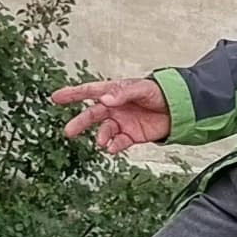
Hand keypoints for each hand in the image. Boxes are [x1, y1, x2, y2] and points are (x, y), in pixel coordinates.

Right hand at [54, 74, 170, 154]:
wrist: (180, 108)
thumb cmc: (161, 93)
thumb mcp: (143, 88)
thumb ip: (123, 93)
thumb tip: (105, 100)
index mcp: (114, 92)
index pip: (90, 92)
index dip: (72, 94)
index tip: (56, 97)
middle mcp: (115, 108)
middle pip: (92, 115)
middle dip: (80, 122)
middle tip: (68, 131)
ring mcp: (122, 122)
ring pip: (104, 131)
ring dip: (100, 136)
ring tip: (101, 142)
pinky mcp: (131, 135)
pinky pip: (118, 142)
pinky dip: (113, 146)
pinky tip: (112, 148)